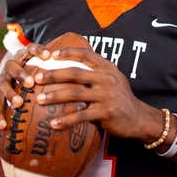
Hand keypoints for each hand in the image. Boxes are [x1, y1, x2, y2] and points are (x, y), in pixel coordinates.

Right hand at [0, 43, 50, 130]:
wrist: (4, 91)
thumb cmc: (32, 79)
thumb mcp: (42, 71)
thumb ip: (58, 68)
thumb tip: (87, 67)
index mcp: (23, 58)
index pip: (29, 50)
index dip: (38, 51)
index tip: (48, 56)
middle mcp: (10, 68)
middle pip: (12, 66)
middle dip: (22, 74)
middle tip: (31, 83)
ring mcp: (0, 82)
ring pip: (3, 86)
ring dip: (11, 94)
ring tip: (19, 104)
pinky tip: (4, 126)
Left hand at [33, 47, 158, 140]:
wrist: (139, 118)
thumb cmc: (120, 98)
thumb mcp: (113, 79)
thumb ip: (96, 72)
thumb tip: (71, 67)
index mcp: (107, 68)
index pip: (86, 55)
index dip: (68, 52)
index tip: (51, 55)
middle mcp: (107, 79)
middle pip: (75, 74)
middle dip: (53, 75)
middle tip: (37, 78)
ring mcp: (106, 95)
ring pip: (75, 94)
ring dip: (55, 96)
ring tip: (40, 100)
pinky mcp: (106, 112)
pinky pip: (81, 116)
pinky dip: (66, 120)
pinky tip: (54, 123)